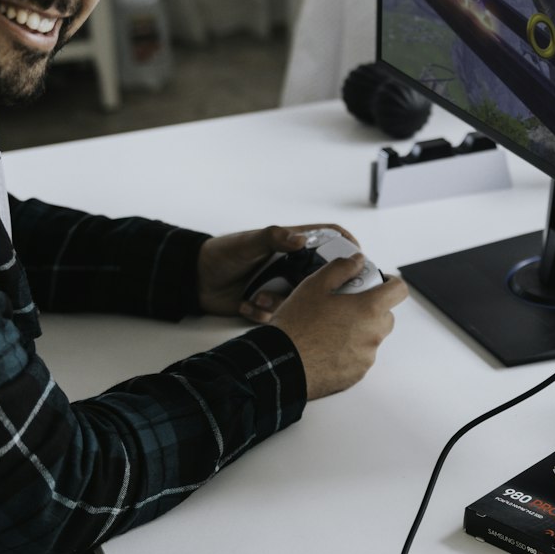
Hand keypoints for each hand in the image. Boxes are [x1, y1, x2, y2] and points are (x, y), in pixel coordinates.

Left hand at [196, 224, 356, 318]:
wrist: (196, 280)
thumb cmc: (222, 253)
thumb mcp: (249, 242)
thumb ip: (274, 238)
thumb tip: (300, 239)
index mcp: (291, 245)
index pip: (328, 239)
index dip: (347, 246)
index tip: (358, 259)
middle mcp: (291, 266)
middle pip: (321, 277)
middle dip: (320, 289)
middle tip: (320, 297)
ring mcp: (281, 287)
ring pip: (300, 301)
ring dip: (281, 302)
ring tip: (259, 296)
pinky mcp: (269, 306)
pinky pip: (279, 315)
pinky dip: (263, 312)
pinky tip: (246, 304)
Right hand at [269, 253, 408, 398]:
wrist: (281, 363)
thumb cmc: (296, 326)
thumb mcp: (315, 285)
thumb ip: (341, 268)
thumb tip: (357, 261)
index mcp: (369, 309)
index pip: (399, 290)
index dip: (390, 283)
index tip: (378, 283)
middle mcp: (373, 334)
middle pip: (385, 316)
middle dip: (370, 308)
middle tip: (345, 306)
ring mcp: (366, 356)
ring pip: (371, 337)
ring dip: (359, 331)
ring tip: (329, 329)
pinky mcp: (356, 374)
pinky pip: (359, 357)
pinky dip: (349, 351)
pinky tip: (326, 347)